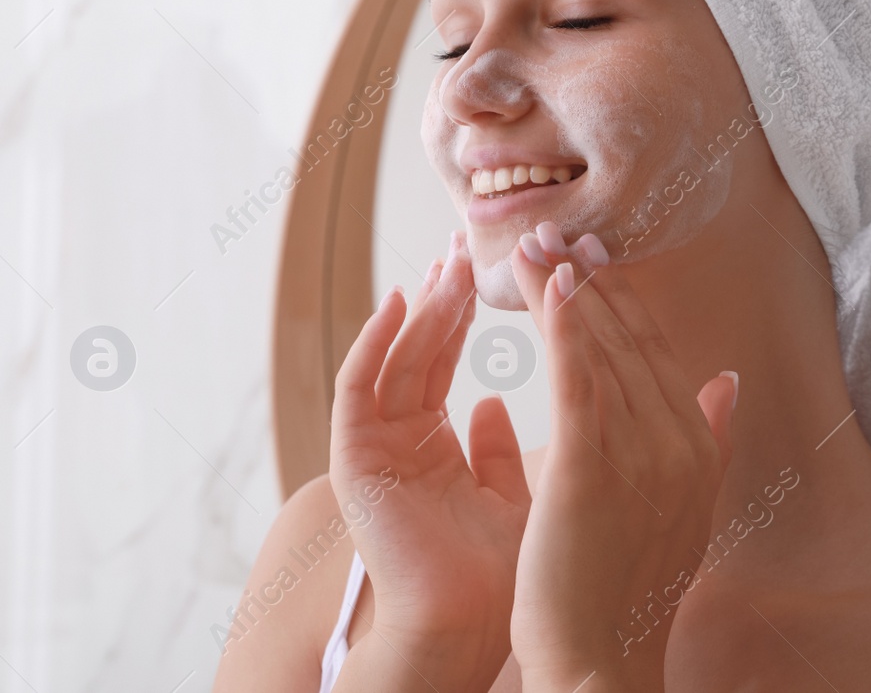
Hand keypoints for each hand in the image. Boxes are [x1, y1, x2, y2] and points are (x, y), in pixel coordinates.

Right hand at [329, 230, 531, 690]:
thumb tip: (497, 402)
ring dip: (419, 308)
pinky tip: (401, 301)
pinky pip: (358, 386)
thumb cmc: (503, 576)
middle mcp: (396, 441)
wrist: (475, 627)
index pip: (444, 361)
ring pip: (393, 359)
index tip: (492, 265)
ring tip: (447, 263)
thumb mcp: (515, 495)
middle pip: (416, 351)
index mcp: (431, 448)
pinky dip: (375, 341)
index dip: (464, 312)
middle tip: (466, 243)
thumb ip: (503, 450)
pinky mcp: (355, 458)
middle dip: (442, 296)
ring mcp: (372, 448)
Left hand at [507, 224, 735, 691]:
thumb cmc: (629, 587)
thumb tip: (726, 381)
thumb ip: (709, 439)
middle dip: (591, 279)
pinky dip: (565, 323)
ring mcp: (638, 454)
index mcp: (697, 449)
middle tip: (556, 228)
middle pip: (630, 340)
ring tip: (536, 241)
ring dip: (567, 286)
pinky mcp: (589, 466)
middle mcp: (678, 443)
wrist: (603, 658)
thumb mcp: (685, 508)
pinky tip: (549, 283)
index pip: (656, 354)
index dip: (623, 301)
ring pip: (601, 347)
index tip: (594, 256)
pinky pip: (576, 377)